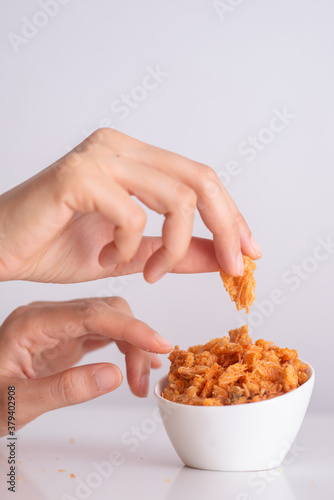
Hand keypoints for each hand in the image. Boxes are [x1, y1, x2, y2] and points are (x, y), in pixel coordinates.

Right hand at [0, 128, 260, 283]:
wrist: (1, 249)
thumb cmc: (55, 246)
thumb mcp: (132, 254)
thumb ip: (177, 251)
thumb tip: (222, 255)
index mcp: (133, 158)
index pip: (200, 178)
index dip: (232, 216)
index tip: (248, 253)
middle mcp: (119, 146)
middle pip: (201, 179)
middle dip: (227, 228)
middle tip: (232, 267)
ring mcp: (100, 156)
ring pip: (177, 197)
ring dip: (176, 246)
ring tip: (152, 273)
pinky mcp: (79, 175)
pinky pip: (131, 214)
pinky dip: (130, 247)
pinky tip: (109, 258)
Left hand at [0, 297, 171, 436]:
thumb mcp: (16, 404)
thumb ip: (64, 389)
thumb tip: (114, 375)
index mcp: (32, 323)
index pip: (91, 314)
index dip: (130, 327)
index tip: (158, 343)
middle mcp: (48, 317)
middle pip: (106, 312)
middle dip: (134, 341)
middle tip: (143, 380)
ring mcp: (58, 326)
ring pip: (109, 320)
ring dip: (132, 346)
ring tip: (140, 381)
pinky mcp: (66, 338)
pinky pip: (103, 334)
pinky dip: (124, 347)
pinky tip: (135, 365)